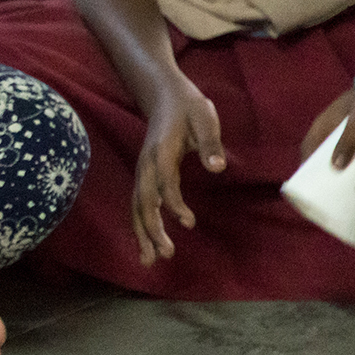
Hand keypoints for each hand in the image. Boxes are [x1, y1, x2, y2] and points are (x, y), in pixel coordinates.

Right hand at [131, 76, 225, 264]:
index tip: (189, 223)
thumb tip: (218, 168)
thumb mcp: (205, 117)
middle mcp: (146, 164)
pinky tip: (146, 245)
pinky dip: (140, 226)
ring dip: (142, 233)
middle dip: (151, 229)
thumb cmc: (188, 106)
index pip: (164, 182)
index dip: (174, 203)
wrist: (162, 94)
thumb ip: (210, 143)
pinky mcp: (144, 175)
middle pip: (143, 201)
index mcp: (161, 151)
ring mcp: (142, 170)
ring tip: (150, 260)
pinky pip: (138, 204)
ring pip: (136, 206)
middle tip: (166, 254)